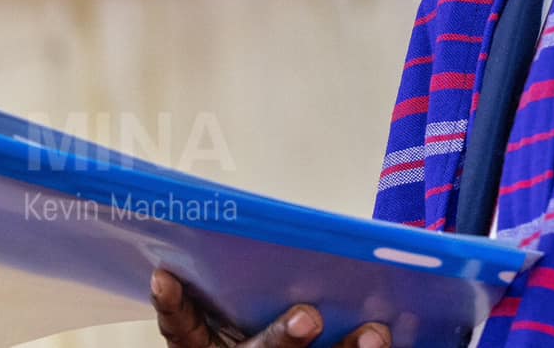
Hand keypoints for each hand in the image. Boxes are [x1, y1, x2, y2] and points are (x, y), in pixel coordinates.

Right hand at [151, 269, 390, 347]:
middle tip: (310, 316)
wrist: (285, 343)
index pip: (182, 329)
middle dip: (283, 340)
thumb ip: (238, 273)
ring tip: (375, 334)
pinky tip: (388, 338)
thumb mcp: (236, 302)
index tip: (165, 275)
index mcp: (209, 347)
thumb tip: (248, 217)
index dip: (173, 305)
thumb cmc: (255, 315)